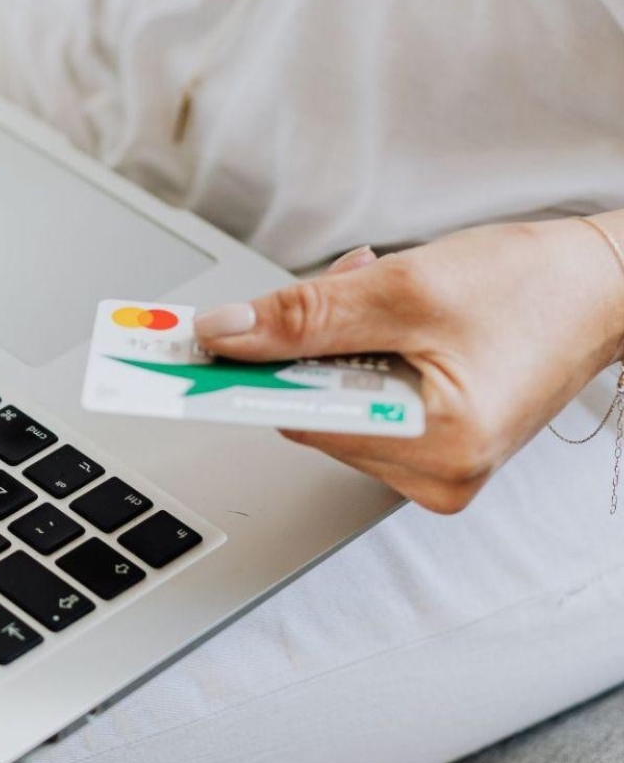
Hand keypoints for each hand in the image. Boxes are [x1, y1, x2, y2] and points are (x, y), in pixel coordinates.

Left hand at [194, 217, 623, 512]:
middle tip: (349, 286)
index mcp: (438, 448)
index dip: (242, 379)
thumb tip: (223, 336)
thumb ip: (306, 315)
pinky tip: (397, 323)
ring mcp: (433, 470)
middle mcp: (433, 476)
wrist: (605, 288)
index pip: (298, 419)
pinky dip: (360, 359)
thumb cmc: (533, 286)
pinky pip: (358, 406)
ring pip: (328, 406)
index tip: (181, 362)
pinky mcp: (431, 451)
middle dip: (310, 345)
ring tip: (390, 300)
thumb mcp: (406, 287)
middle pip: (308, 412)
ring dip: (336, 345)